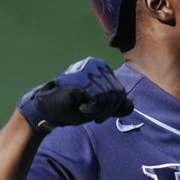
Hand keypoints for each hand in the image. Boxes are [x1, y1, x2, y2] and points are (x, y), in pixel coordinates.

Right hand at [17, 57, 133, 132]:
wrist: (48, 109)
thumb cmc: (73, 107)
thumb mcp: (99, 106)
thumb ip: (115, 104)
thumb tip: (131, 106)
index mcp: (101, 68)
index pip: (120, 92)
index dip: (112, 108)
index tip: (99, 113)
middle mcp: (96, 65)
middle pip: (117, 94)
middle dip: (107, 110)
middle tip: (92, 114)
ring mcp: (87, 70)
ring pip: (109, 97)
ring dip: (99, 111)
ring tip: (85, 110)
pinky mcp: (80, 79)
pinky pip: (98, 99)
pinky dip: (92, 109)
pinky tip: (81, 108)